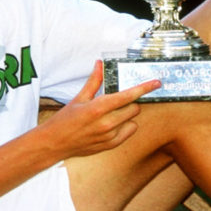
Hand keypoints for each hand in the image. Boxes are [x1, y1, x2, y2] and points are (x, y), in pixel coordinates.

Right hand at [38, 60, 160, 157]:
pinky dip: (125, 126)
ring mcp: (109, 136)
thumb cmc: (65, 120)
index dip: (144, 88)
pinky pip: (129, 132)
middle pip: (134, 108)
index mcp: (98, 108)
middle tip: (119, 100)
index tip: (156, 83)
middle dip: (131, 102)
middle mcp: (106, 123)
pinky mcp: (110, 145)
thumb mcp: (79, 98)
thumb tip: (100, 64)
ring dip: (127, 115)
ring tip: (112, 114)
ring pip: (133, 120)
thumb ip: (94, 81)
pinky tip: (113, 124)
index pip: (128, 95)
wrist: (54, 144)